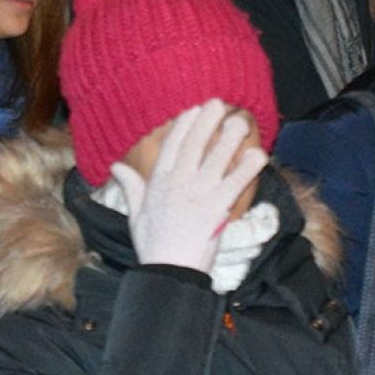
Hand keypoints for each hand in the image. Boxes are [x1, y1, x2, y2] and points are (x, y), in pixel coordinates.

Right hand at [109, 99, 267, 274]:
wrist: (169, 271)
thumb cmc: (153, 245)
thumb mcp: (136, 213)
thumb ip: (130, 185)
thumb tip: (116, 166)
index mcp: (159, 181)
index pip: (173, 144)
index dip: (185, 123)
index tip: (194, 108)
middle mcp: (180, 181)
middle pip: (195, 143)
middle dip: (207, 120)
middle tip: (218, 103)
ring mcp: (200, 193)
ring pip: (217, 157)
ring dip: (230, 137)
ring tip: (240, 121)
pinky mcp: (218, 207)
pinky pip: (236, 181)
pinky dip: (248, 167)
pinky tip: (258, 154)